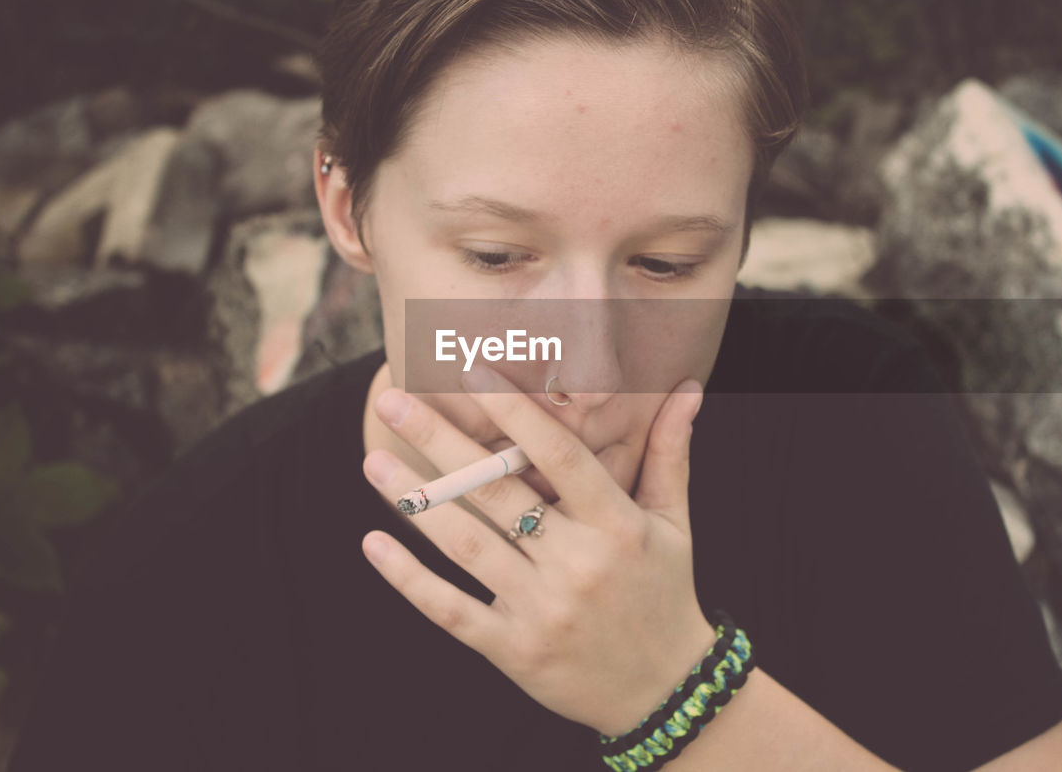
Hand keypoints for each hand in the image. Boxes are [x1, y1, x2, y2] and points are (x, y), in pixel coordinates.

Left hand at [360, 365, 716, 735]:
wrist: (663, 690)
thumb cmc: (665, 592)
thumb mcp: (675, 522)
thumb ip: (669, 451)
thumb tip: (688, 388)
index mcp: (618, 526)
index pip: (561, 456)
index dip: (516, 412)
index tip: (474, 371)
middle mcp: (577, 565)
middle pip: (498, 491)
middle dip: (441, 442)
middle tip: (394, 401)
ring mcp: (541, 609)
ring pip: (466, 544)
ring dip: (414, 500)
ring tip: (373, 459)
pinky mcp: (513, 649)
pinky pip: (450, 610)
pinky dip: (408, 579)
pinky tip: (373, 543)